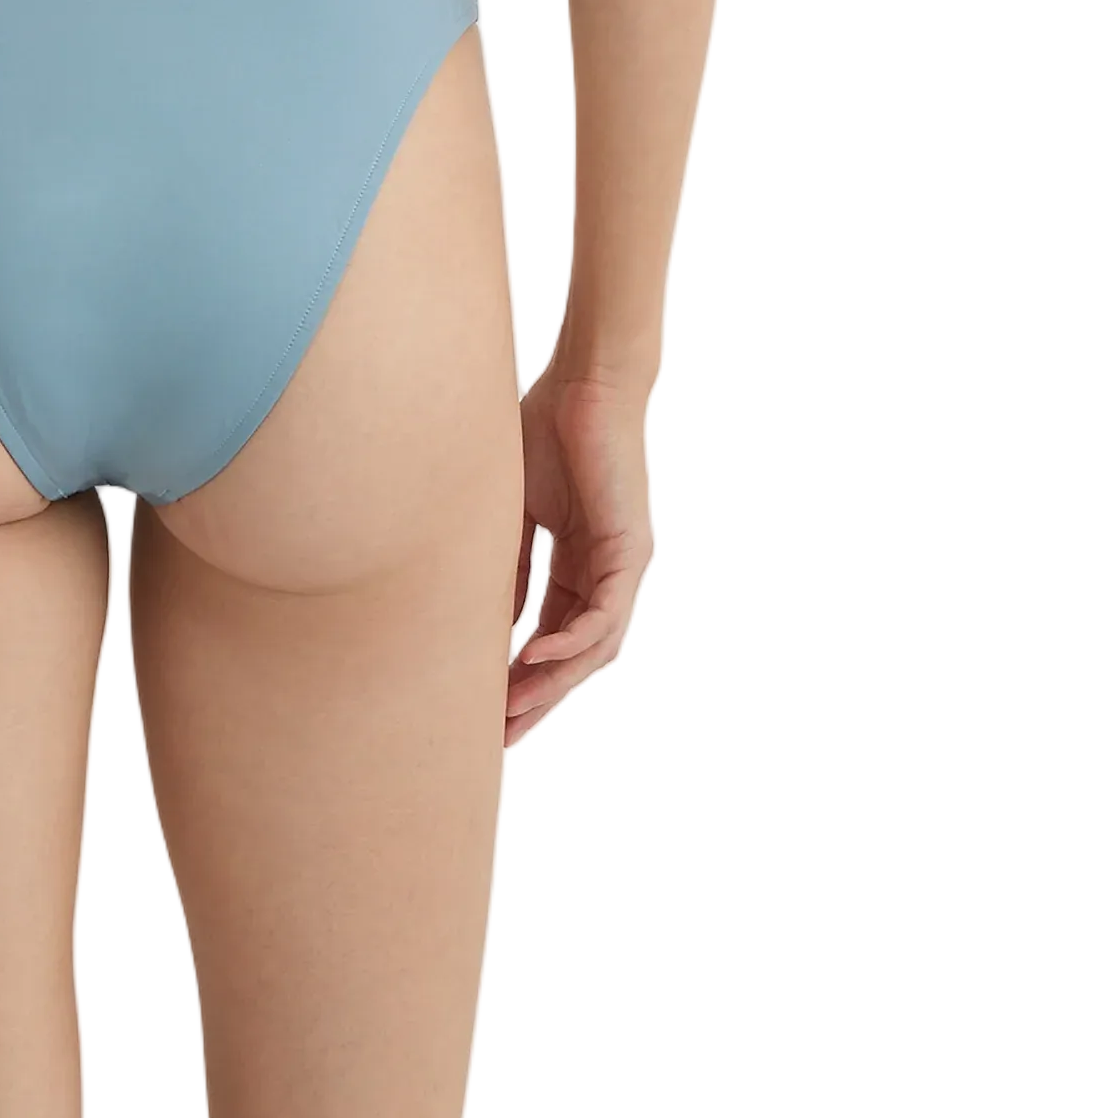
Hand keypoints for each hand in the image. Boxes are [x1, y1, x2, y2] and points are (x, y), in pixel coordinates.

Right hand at [507, 366, 653, 743]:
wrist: (583, 382)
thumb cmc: (544, 431)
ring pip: (595, 646)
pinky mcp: (630, 549)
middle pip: (577, 655)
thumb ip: (509, 566)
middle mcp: (608, 572)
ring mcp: (623, 564)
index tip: (488, 707)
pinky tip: (535, 657)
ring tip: (514, 709)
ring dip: (555, 682)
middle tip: (502, 735)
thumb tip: (493, 623)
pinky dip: (573, 640)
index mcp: (580, 563)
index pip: (553, 636)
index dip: (523, 675)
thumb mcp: (514, 512)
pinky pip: (604, 611)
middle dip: (540, 697)